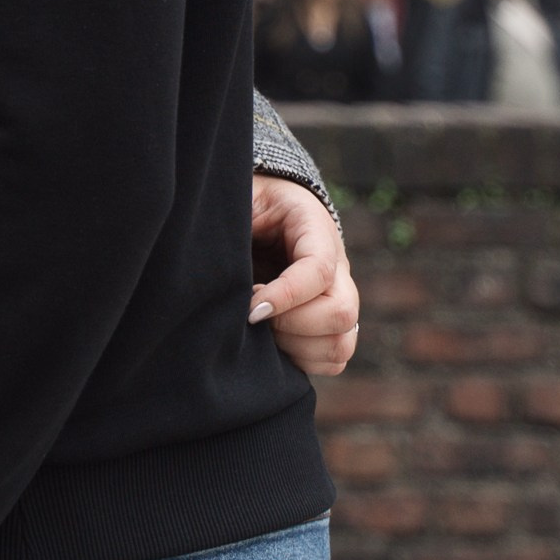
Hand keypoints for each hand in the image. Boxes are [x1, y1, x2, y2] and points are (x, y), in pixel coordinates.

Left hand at [252, 172, 359, 375]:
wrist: (268, 210)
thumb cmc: (252, 204)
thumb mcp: (245, 199)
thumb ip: (237, 219)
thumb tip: (218, 254)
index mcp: (317, 231)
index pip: (319, 271)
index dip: (287, 295)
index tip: (252, 309)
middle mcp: (338, 269)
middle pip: (342, 312)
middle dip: (293, 325)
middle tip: (254, 317)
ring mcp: (339, 299)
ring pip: (341, 343)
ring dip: (296, 347)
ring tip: (262, 329)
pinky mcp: (331, 325)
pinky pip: (333, 359)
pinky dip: (302, 361)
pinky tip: (272, 342)